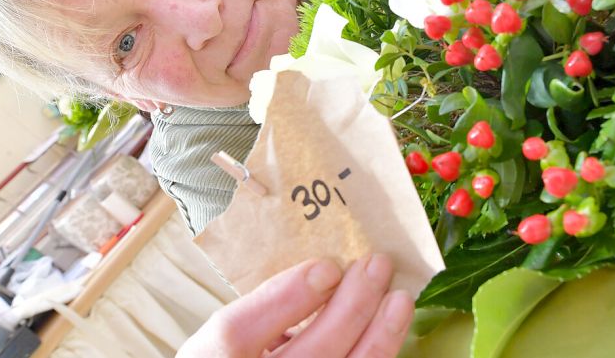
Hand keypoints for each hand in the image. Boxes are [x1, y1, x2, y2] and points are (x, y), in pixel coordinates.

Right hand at [177, 254, 413, 357]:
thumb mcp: (224, 332)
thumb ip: (261, 306)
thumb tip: (323, 273)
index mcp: (215, 357)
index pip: (241, 331)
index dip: (288, 297)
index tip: (328, 266)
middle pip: (310, 353)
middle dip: (350, 306)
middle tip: (376, 265)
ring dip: (380, 335)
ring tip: (399, 298)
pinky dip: (377, 354)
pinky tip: (390, 329)